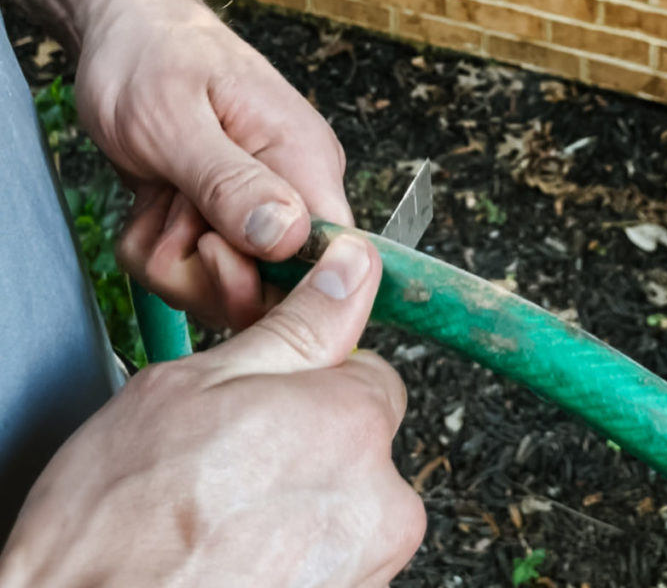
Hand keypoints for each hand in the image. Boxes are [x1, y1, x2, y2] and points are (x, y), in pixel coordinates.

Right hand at [0, 235, 424, 586]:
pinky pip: (333, 556)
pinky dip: (296, 552)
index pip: (370, 372)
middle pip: (362, 441)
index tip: (274, 396)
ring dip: (301, 500)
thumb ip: (297, 326)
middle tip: (234, 458)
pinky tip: (237, 554)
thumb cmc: (122, 527)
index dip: (314, 379)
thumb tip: (349, 271)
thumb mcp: (198, 384)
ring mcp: (369, 567)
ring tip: (226, 514)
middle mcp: (381, 501)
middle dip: (310, 439)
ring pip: (345, 502)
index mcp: (350, 421)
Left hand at [75, 0, 352, 329]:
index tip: (211, 248)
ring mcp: (263, 212)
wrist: (125, 34)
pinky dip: (161, 249)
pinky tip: (154, 202)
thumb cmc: (150, 56)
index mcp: (304, 160)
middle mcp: (296, 193)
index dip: (273, 281)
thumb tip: (289, 237)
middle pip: (273, 289)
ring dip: (174, 256)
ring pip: (227, 289)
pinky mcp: (230, 225)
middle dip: (204, 270)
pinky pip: (196, 275)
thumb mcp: (174, 118)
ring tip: (161, 193)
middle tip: (170, 206)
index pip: (330, 257)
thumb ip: (230, 182)